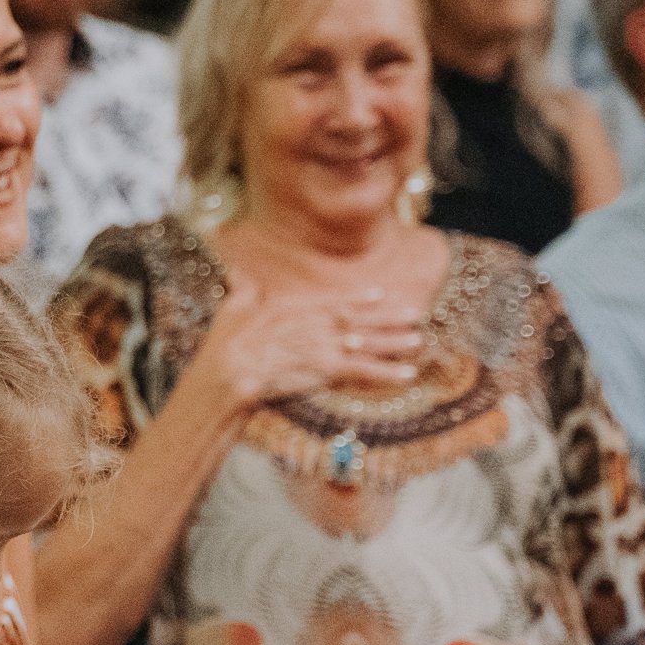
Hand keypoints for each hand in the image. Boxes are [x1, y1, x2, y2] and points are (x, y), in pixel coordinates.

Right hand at [189, 275, 422, 418]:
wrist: (231, 368)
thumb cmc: (228, 340)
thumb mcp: (235, 306)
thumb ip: (243, 287)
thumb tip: (236, 270)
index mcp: (300, 306)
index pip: (336, 300)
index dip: (360, 298)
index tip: (380, 294)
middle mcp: (319, 323)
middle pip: (361, 319)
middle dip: (389, 317)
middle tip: (415, 315)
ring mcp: (326, 345)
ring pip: (369, 343)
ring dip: (395, 342)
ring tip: (417, 340)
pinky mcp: (328, 369)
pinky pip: (364, 372)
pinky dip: (388, 374)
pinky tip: (407, 374)